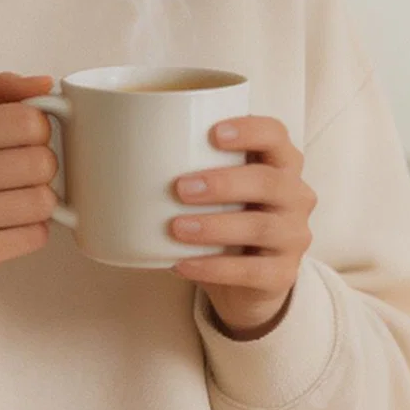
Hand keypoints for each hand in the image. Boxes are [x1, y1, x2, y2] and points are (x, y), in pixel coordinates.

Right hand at [0, 72, 58, 309]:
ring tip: (13, 201)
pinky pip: (36, 236)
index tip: (24, 140)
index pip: (28, 121)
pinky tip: (5, 226)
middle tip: (19, 174)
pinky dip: (30, 231)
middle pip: (42, 162)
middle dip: (40, 168)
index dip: (38, 131)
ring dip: (38, 202)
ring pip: (45, 201)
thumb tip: (45, 83)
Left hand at [166, 115, 315, 336]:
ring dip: (215, 226)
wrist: (246, 279)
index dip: (250, 130)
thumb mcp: (213, 189)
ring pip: (261, 227)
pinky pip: (252, 270)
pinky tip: (183, 265)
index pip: (276, 135)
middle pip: (269, 181)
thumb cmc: (224, 217)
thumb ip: (187, 165)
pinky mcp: (283, 274)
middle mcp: (296, 195)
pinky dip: (214, 268)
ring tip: (176, 228)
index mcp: (280, 163)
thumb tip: (112, 144)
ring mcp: (294, 236)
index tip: (212, 133)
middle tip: (180, 188)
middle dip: (224, 183)